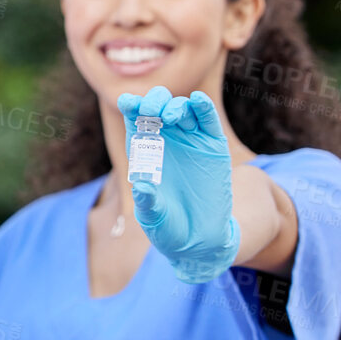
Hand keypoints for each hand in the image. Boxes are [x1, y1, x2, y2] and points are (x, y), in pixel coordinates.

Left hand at [119, 86, 239, 283]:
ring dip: (175, 106)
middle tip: (152, 111)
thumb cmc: (167, 225)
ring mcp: (191, 141)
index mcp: (143, 151)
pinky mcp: (214, 147)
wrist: (199, 238)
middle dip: (153, 102)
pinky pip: (209, 121)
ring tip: (170, 117)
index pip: (134, 119)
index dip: (131, 106)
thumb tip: (142, 188)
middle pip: (158, 107)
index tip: (127, 102)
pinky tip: (199, 101)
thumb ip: (148, 201)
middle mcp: (166, 141)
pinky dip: (204, 108)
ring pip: (183, 109)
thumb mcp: (153, 215)